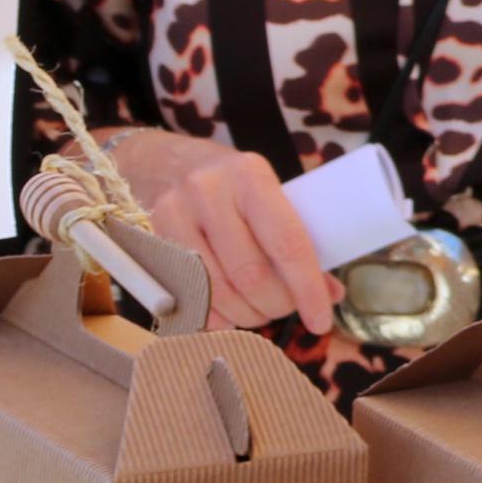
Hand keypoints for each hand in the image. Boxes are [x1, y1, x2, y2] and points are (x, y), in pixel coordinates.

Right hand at [106, 128, 336, 335]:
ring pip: (218, 292)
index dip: (306, 288)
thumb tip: (331, 295)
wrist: (160, 162)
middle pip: (251, 275)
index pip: (287, 243)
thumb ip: (295, 238)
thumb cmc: (227, 183)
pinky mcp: (151, 240)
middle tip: (286, 307)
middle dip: (277, 305)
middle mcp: (209, 192)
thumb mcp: (264, 193)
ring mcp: (174, 215)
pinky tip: (229, 314)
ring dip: (247, 315)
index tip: (322, 320)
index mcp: (250, 175)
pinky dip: (217, 317)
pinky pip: (188, 298)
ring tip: (260, 311)